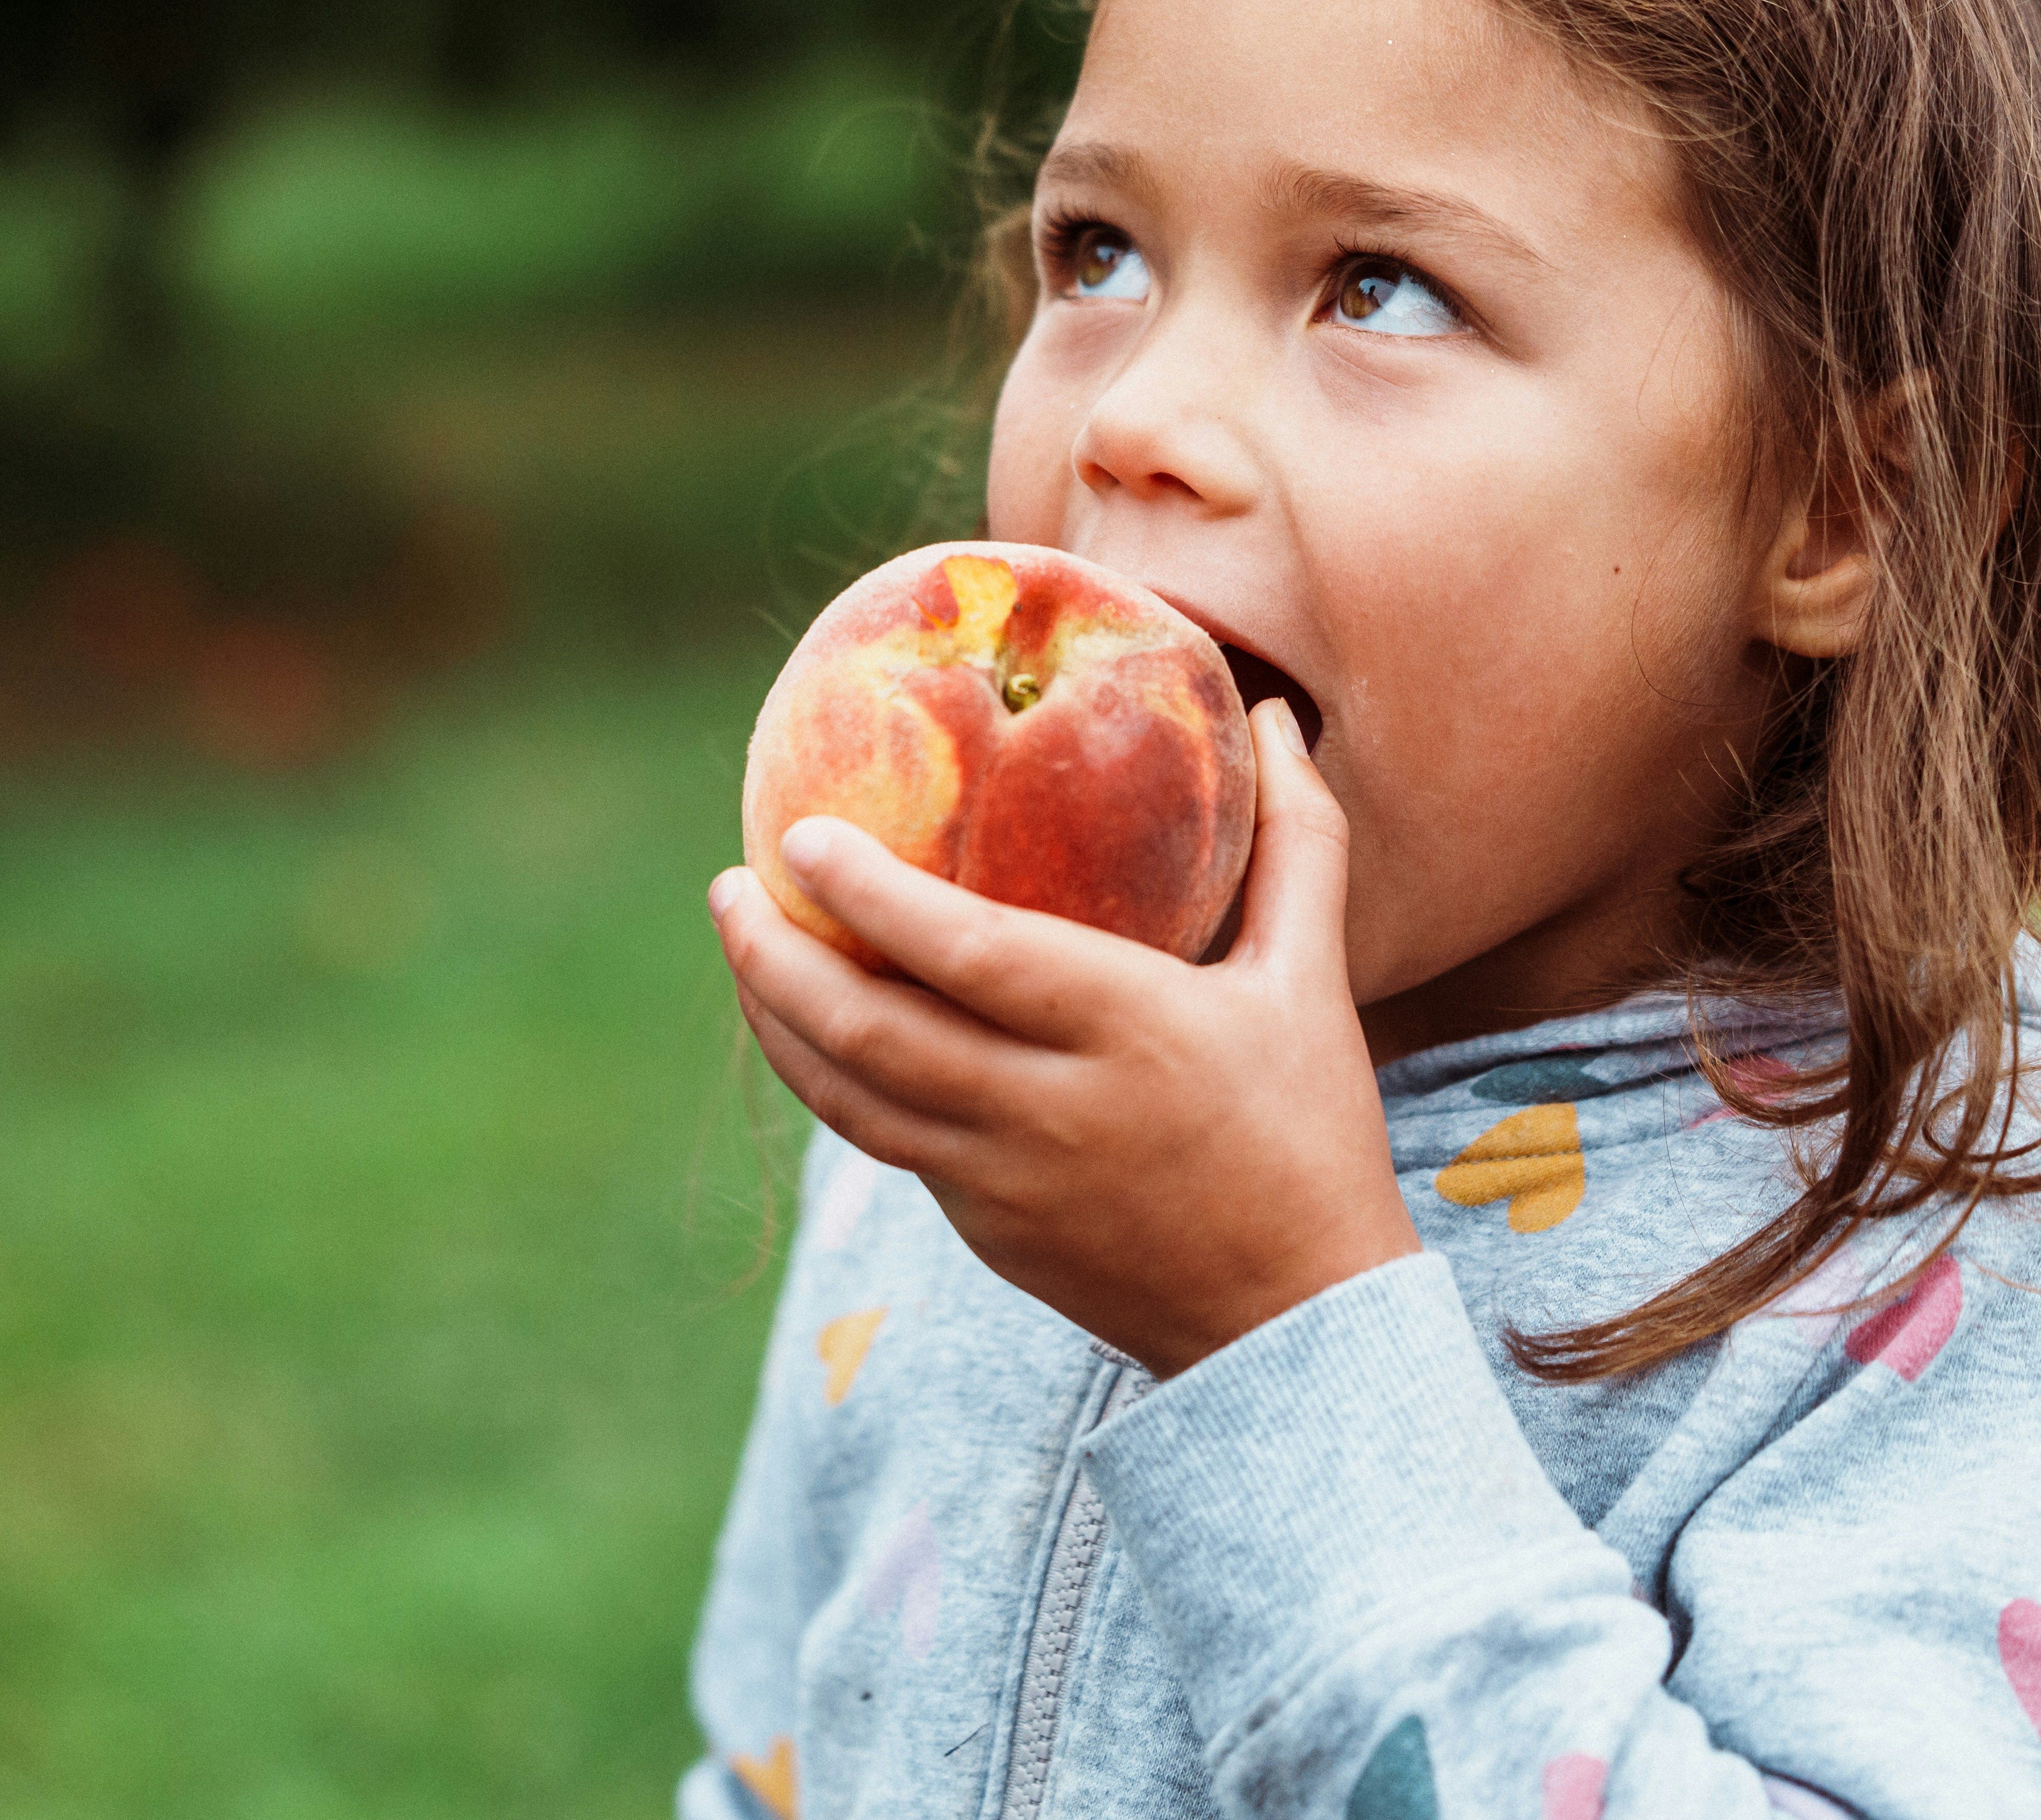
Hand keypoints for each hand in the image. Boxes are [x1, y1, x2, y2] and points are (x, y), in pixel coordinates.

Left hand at [708, 698, 1425, 1376]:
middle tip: (731, 883)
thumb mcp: (1310, 979)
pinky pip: (885, 1142)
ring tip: (743, 940)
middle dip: (775, 955)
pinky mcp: (984, 1231)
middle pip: (869, 1032)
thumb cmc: (1309, 1132)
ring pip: (849, 1098)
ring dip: (778, 1018)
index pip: (965, 954)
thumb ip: (1295, 840)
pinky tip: (813, 1022)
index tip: (798, 834)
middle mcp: (1049, 1109)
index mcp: (1129, 1030)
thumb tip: (1273, 715)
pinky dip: (832, 1077)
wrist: (1296, 1326)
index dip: (868, 895)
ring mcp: (1004, 1183)